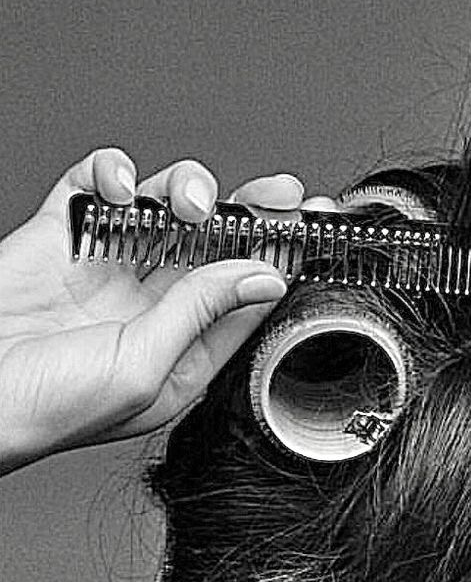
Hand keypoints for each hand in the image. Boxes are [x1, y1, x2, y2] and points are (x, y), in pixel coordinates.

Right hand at [0, 149, 304, 474]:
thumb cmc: (46, 408)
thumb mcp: (142, 368)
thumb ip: (201, 314)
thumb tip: (264, 276)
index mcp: (181, 350)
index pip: (247, 294)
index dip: (282, 258)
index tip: (313, 227)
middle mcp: (150, 307)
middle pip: (218, 245)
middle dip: (253, 214)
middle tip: (281, 194)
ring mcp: (107, 268)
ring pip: (165, 209)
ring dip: (186, 191)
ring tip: (190, 202)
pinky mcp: (61, 236)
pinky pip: (95, 187)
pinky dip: (111, 172)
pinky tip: (121, 186)